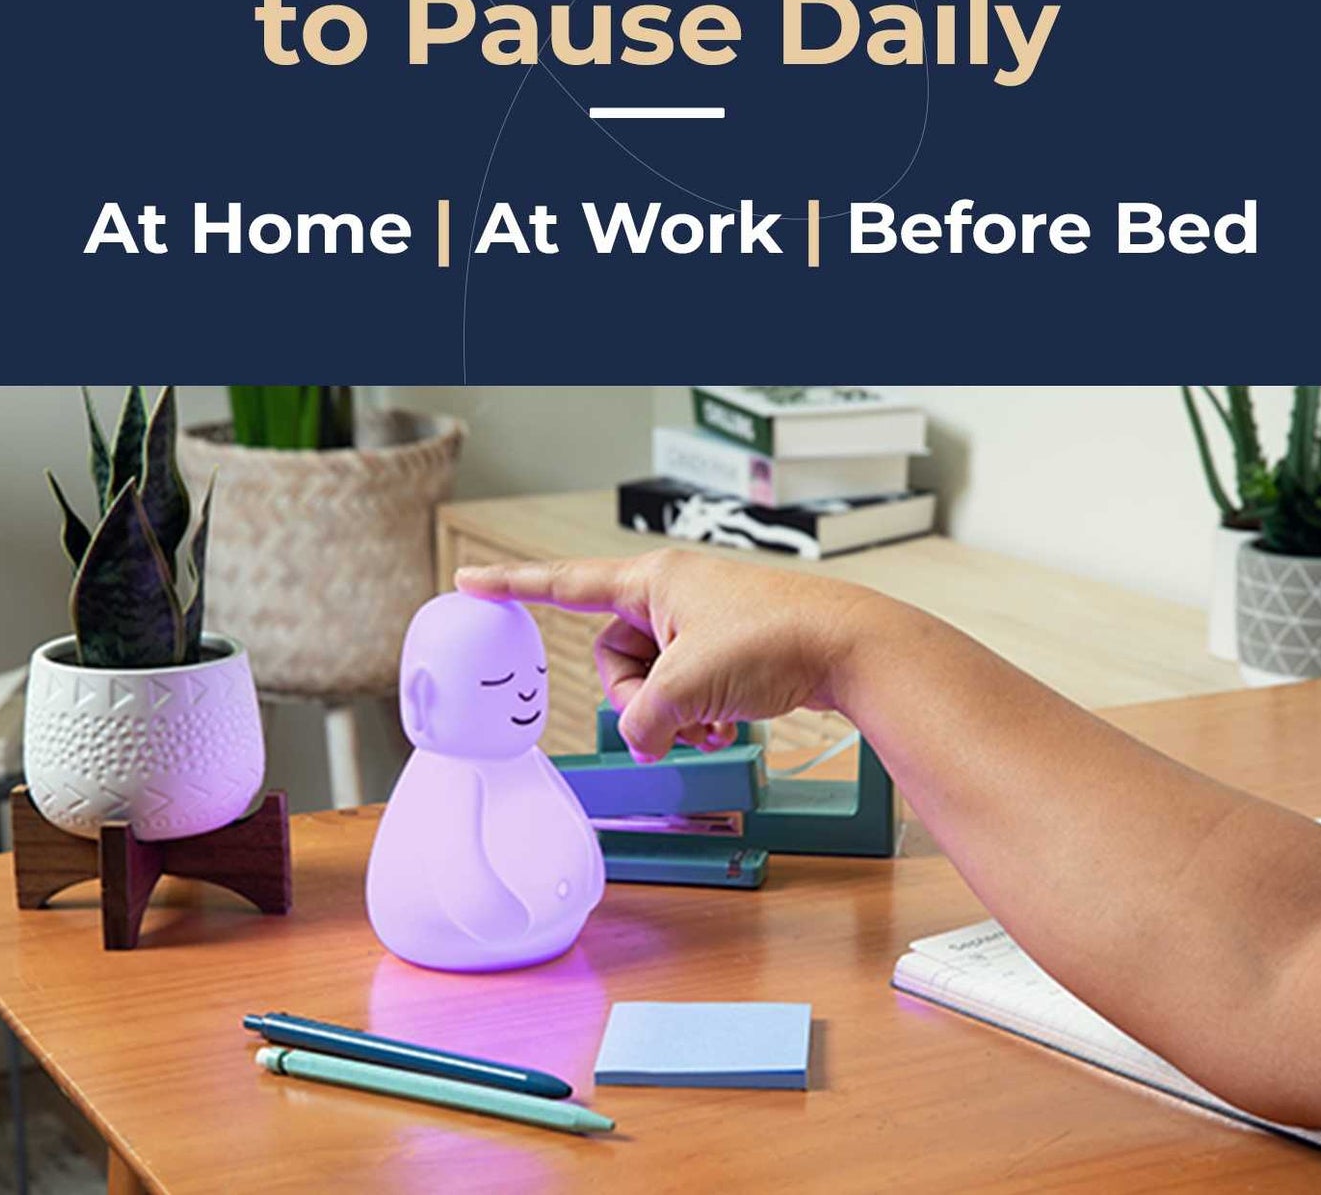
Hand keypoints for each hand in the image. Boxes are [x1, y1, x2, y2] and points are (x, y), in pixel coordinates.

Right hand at [455, 549, 883, 759]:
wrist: (849, 648)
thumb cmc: (775, 640)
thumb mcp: (688, 686)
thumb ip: (644, 720)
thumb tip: (646, 740)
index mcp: (652, 580)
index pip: (565, 582)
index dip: (513, 586)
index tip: (470, 581)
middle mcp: (671, 595)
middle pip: (613, 657)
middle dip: (638, 698)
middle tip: (677, 711)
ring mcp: (699, 623)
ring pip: (651, 682)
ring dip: (673, 714)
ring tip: (711, 721)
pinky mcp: (725, 651)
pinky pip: (685, 690)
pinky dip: (698, 716)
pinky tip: (727, 726)